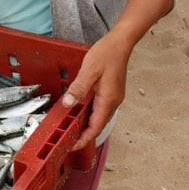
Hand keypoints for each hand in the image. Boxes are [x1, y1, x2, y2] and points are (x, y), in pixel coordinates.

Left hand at [61, 30, 131, 150]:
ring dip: (87, 125)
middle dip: (84, 135)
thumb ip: (78, 89)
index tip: (72, 146)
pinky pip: (100, 108)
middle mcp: (113, 102)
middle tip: (67, 139)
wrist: (120, 43)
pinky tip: (80, 110)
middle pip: (98, 125)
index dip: (84, 139)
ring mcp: (114, 98)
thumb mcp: (89, 71)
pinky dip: (90, 114)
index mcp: (108, 100)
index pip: (95, 127)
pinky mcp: (112, 92)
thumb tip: (68, 104)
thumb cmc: (107, 54)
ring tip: (71, 127)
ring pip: (99, 117)